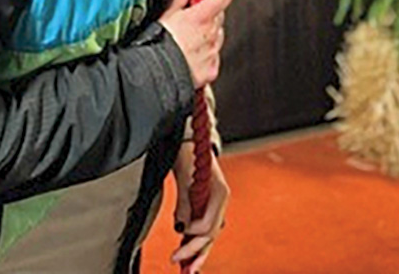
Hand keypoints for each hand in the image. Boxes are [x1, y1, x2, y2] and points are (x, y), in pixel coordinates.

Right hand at [159, 0, 232, 88]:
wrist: (155, 75)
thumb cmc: (158, 42)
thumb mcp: (168, 11)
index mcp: (202, 17)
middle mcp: (211, 34)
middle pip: (219, 17)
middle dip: (208, 15)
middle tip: (190, 20)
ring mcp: (212, 53)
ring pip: (217, 37)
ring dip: (207, 35)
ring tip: (187, 40)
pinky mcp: (211, 69)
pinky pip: (213, 57)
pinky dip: (205, 55)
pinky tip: (190, 55)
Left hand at [170, 142, 228, 270]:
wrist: (189, 138)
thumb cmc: (187, 153)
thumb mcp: (184, 175)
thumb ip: (185, 202)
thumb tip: (181, 228)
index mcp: (220, 193)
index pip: (208, 224)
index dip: (193, 232)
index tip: (179, 231)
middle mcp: (221, 202)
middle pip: (210, 234)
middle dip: (195, 252)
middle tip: (177, 262)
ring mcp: (216, 205)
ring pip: (209, 236)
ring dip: (197, 253)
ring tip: (187, 271)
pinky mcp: (207, 207)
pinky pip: (204, 230)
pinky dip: (196, 244)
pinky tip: (189, 258)